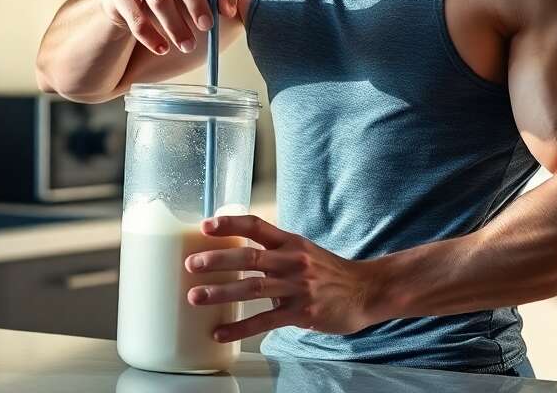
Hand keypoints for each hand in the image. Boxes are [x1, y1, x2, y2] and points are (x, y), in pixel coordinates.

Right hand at [98, 0, 237, 55]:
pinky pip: (135, 16)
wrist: (114, 22)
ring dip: (177, 26)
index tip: (222, 16)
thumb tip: (229, 8)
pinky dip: (151, 35)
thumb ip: (213, 2)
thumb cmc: (157, 13)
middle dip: (197, 5)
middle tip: (206, 30)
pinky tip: (162, 49)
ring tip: (187, 47)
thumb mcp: (185, 7)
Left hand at [185, 215, 377, 341]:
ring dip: (220, 292)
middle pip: (248, 256)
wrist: (366, 290)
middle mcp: (292, 261)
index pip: (256, 225)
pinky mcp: (301, 312)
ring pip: (252, 287)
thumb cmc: (329, 272)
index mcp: (290, 242)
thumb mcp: (303, 252)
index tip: (205, 225)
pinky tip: (220, 332)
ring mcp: (297, 287)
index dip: (230, 223)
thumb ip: (275, 253)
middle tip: (191, 264)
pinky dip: (239, 328)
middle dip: (216, 260)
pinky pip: (264, 320)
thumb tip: (239, 257)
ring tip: (195, 297)